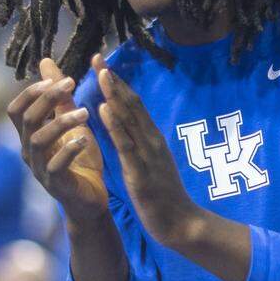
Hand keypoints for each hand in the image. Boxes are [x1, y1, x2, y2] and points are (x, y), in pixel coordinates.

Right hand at [8, 58, 106, 220]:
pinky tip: (85, 139)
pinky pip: (54, 165)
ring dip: (61, 122)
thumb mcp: (72, 123)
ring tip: (85, 112)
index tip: (57, 80)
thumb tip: (46, 62)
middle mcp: (28, 151)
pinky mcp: (55, 184)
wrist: (90, 200)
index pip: (16, 109)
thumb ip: (60, 97)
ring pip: (38, 140)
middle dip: (47, 99)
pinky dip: (69, 149)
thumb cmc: (80, 160)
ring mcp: (39, 169)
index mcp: (30, 136)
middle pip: (26, 119)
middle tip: (72, 84)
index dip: (32, 92)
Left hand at [93, 54, 200, 247]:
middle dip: (113, 80)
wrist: (182, 224)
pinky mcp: (141, 171)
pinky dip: (115, 123)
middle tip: (97, 56)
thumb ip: (141, 148)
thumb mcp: (151, 166)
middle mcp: (152, 140)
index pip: (133, 106)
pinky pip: (126, 144)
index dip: (118, 84)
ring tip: (100, 72)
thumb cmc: (165, 198)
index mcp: (152, 139)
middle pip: (131, 104)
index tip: (102, 64)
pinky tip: (104, 108)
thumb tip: (129, 133)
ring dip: (114, 94)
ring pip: (129, 119)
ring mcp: (148, 154)